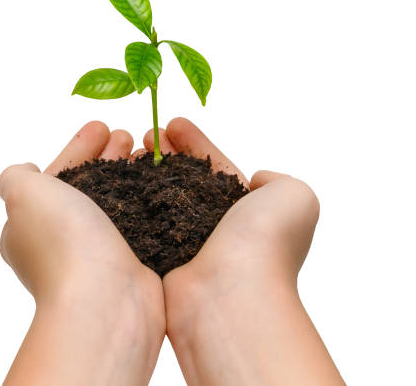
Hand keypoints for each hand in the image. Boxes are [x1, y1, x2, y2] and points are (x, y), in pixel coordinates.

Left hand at [0, 122, 164, 385]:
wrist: (105, 300)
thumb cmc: (63, 243)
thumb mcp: (24, 196)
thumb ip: (15, 178)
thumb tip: (22, 172)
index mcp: (30, 226)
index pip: (55, 177)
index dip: (77, 149)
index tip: (101, 126)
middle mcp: (61, 242)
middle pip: (88, 186)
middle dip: (107, 157)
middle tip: (128, 135)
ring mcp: (97, 254)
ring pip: (116, 202)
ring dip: (129, 173)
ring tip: (149, 151)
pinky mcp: (128, 263)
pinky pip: (137, 220)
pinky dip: (146, 197)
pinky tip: (161, 181)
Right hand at [142, 117, 343, 385]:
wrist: (231, 294)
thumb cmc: (265, 242)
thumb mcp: (296, 197)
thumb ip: (278, 181)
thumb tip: (256, 181)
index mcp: (248, 210)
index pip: (216, 167)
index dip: (195, 143)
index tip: (173, 122)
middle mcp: (217, 227)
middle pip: (185, 180)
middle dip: (167, 154)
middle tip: (146, 135)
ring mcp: (187, 244)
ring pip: (162, 199)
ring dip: (147, 173)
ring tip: (129, 151)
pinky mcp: (161, 260)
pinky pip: (144, 222)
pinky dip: (133, 200)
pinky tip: (119, 181)